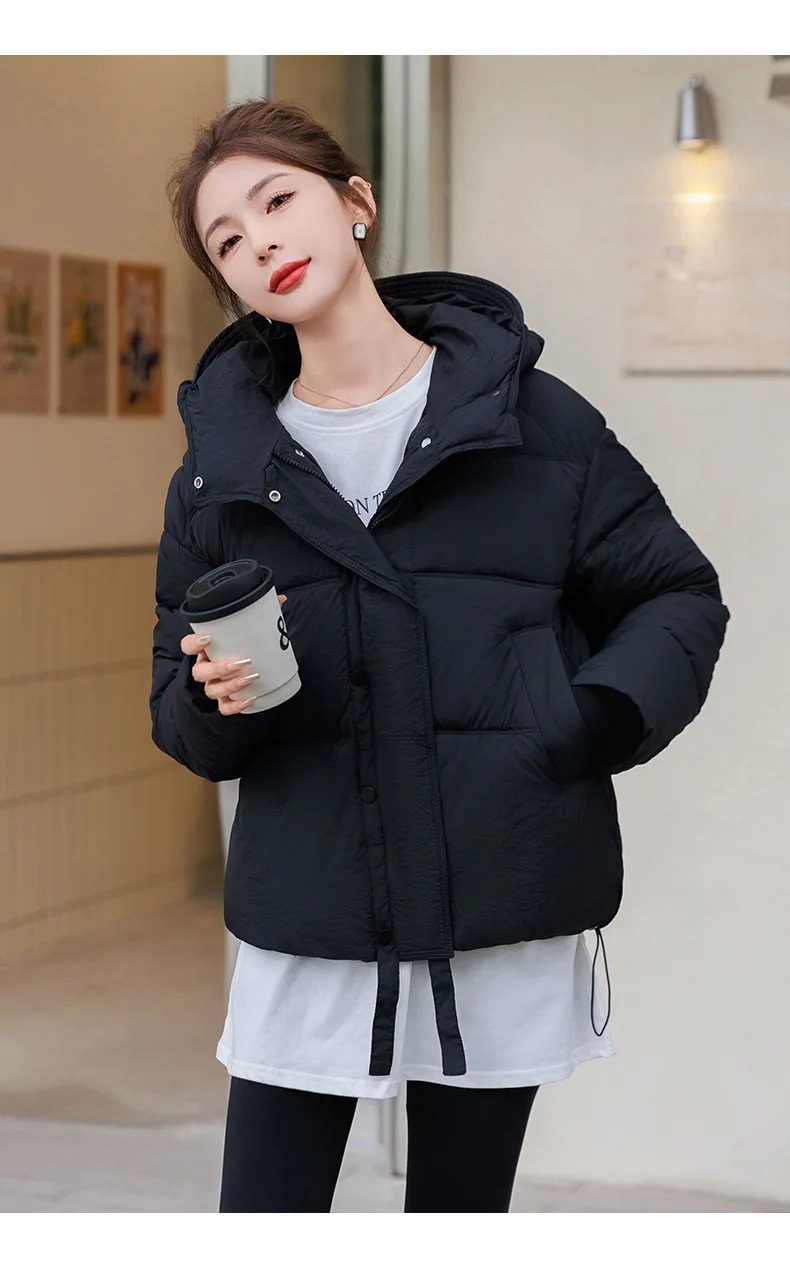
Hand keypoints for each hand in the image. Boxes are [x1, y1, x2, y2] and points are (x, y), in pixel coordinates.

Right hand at [179, 594, 286, 715]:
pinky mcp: (224, 701)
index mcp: (205, 650)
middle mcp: (205, 669)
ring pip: (212, 690)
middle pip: (200, 672)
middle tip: (241, 661)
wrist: (249, 670)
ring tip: (250, 678)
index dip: (193, 643)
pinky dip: (235, 706)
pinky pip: (224, 708)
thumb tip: (281, 599)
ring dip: (230, 686)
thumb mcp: (249, 631)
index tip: (208, 637)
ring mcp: (213, 686)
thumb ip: (261, 614)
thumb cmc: (243, 646)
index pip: (187, 646)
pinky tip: (251, 698)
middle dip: (219, 668)